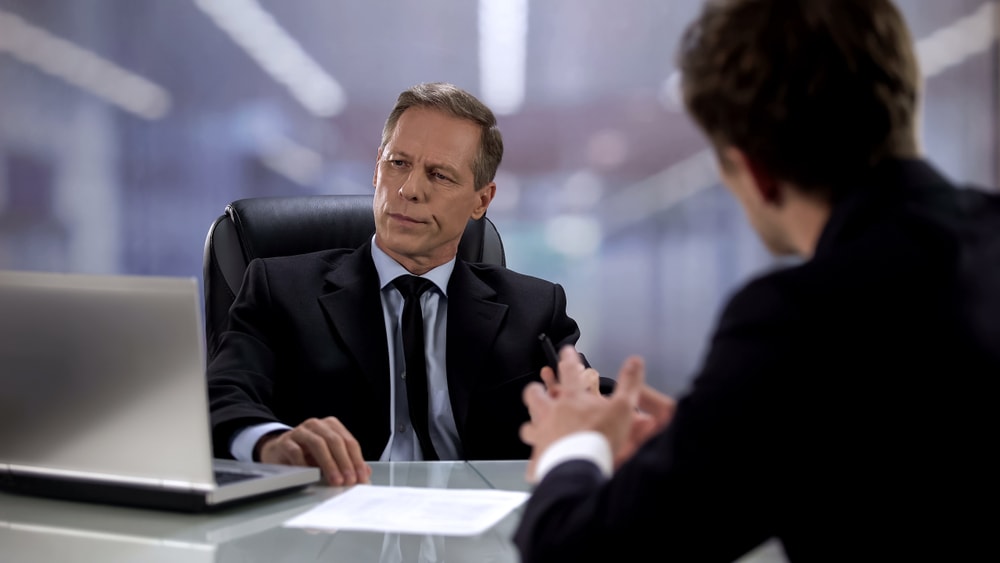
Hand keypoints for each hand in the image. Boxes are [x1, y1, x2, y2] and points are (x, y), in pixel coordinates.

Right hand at [257, 417, 371, 486]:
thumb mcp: (330, 458)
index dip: (357, 460)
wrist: (279, 452)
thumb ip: (347, 463)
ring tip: (335, 480)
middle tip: (349, 480)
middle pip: (335, 441)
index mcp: (331, 426)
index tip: (360, 478)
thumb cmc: (307, 454)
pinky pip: (296, 451)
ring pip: (318, 444)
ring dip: (329, 464)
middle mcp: (317, 425)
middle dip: (345, 462)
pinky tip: (311, 475)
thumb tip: (365, 474)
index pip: (349, 442)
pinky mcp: (285, 441)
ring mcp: (300, 431)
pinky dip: (305, 463)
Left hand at [521, 347, 675, 481]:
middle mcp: (552, 414)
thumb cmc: (599, 437)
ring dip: (532, 426)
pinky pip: (533, 460)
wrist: (581, 466)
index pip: (568, 371)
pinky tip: (538, 467)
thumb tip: (635, 362)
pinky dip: (536, 463)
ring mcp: (542, 435)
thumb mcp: (622, 407)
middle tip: (539, 391)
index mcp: (572, 399)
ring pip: (528, 426)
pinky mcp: (539, 457)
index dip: (568, 359)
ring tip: (535, 428)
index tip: (566, 351)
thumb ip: (629, 384)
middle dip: (536, 391)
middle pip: (535, 395)